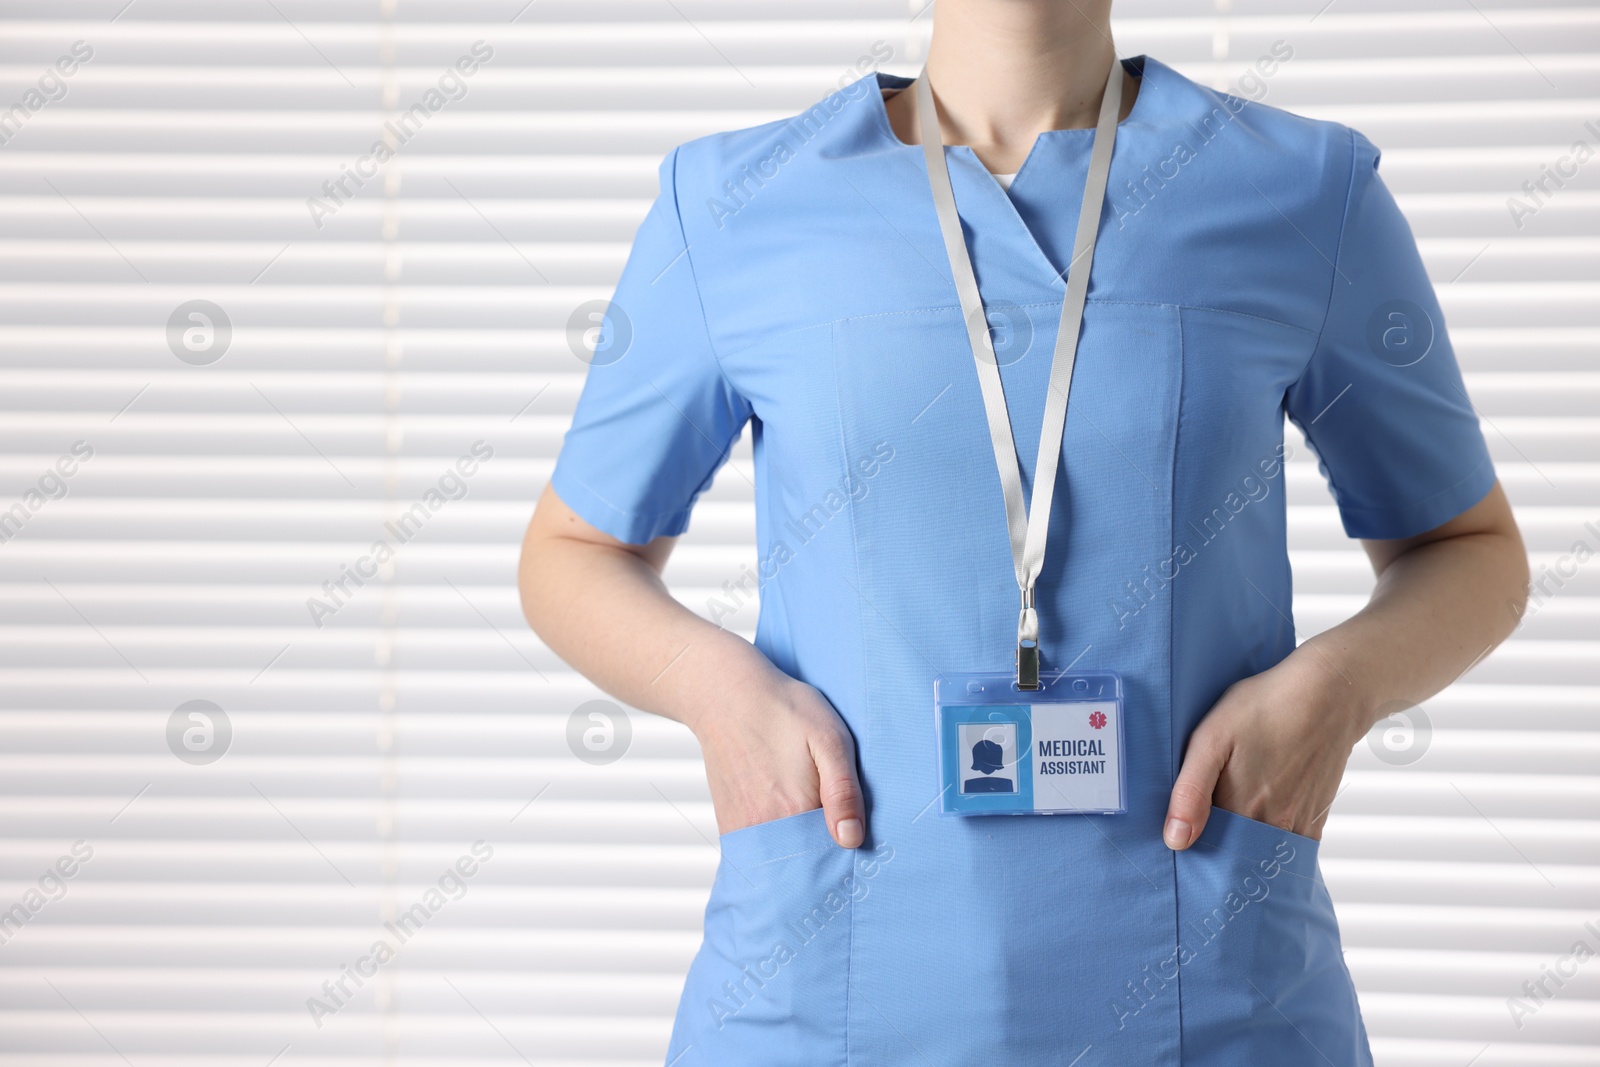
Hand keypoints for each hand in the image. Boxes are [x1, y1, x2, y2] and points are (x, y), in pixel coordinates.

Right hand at [690, 671, 865, 848]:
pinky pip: (757, 853)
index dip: (846, 855)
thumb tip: (851, 839)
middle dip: (822, 860)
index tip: (854, 843)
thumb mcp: (829, 739)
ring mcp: (742, 829)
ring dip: (798, 856)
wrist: (726, 695)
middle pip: (803, 866)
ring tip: (810, 827)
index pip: (830, 858)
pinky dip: (775, 849)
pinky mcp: (729, 824)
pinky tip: (786, 825)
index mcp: (795, 810)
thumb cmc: (783, 710)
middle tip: (835, 835)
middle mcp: (764, 827)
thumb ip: (843, 791)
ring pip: (780, 861)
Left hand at [1163, 651, 1367, 849]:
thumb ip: (1191, 790)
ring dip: (1247, 853)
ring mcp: (1299, 824)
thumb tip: (1176, 841)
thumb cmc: (1265, 708)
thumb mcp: (1212, 738)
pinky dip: (1274, 847)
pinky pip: (1292, 848)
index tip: (1183, 846)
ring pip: (1265, 855)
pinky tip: (1259, 828)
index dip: (1194, 854)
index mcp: (1242, 810)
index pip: (1210, 854)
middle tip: (1204, 837)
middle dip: (1219, 856)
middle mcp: (1274, 826)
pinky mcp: (1317, 817)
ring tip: (1229, 831)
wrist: (1328, 695)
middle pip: (1239, 860)